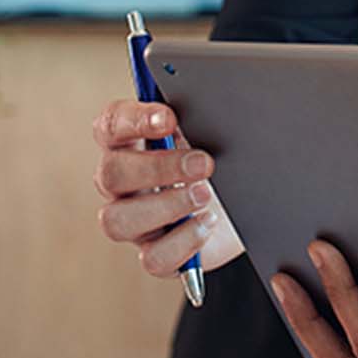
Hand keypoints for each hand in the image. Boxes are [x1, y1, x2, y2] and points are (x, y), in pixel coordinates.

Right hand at [89, 99, 243, 276]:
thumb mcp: (210, 133)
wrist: (248, 207)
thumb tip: (203, 99)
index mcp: (128, 145)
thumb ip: (196, 115)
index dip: (134, 120)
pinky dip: (183, 241)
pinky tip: (207, 224)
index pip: (110, 126)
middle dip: (158, 167)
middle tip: (202, 162)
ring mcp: (134, 223)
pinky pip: (153, 258)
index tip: (169, 117)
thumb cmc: (220, 162)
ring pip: (118, 221)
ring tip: (206, 195)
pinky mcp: (156, 254)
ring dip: (166, 206)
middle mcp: (122, 185)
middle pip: (111, 174)